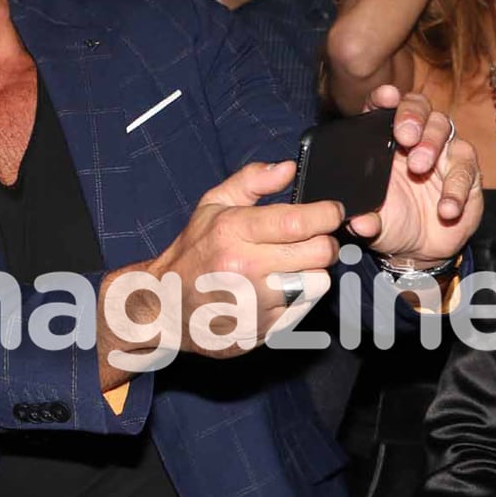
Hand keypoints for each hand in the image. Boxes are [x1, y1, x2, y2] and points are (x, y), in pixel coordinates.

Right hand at [130, 160, 342, 352]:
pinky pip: (302, 308)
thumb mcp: (212, 206)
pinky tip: (275, 290)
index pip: (298, 222)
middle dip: (324, 243)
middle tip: (313, 240)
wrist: (163, 305)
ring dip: (311, 272)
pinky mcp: (262, 328)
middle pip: (319, 253)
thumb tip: (288, 168)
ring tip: (289, 267)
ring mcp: (254, 302)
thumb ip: (251, 180)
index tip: (332, 211)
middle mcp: (243, 268)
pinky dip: (296, 298)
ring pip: (317, 282)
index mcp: (232, 232)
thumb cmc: (193, 252)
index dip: (327, 214)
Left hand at [348, 87, 481, 262]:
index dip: (384, 98)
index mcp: (385, 141)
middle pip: (418, 107)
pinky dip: (455, 189)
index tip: (385, 98)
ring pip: (444, 128)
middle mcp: (416, 139)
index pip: (384, 108)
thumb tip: (360, 223)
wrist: (419, 247)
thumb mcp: (373, 222)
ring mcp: (443, 152)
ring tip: (419, 167)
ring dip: (431, 144)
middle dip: (412, 116)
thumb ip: (365, 220)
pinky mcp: (467, 172)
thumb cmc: (392, 221)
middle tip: (404, 136)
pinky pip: (466, 170)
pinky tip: (445, 208)